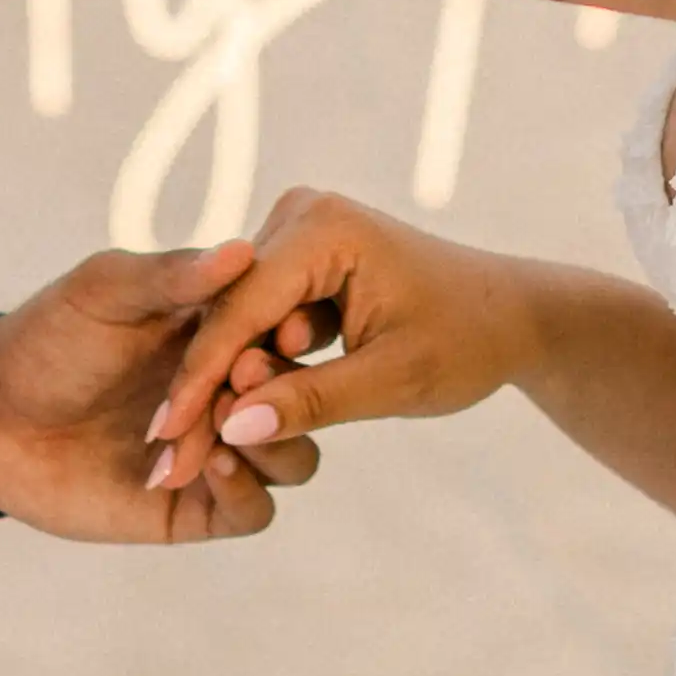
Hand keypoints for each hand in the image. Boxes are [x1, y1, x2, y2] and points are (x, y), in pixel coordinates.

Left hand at [0, 240, 322, 543]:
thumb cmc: (45, 338)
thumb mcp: (105, 290)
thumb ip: (173, 276)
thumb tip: (243, 250)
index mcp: (220, 336)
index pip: (289, 336)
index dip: (293, 337)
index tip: (280, 333)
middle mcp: (227, 393)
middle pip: (301, 402)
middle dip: (284, 394)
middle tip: (244, 383)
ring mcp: (213, 452)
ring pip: (291, 459)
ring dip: (272, 445)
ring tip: (226, 430)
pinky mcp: (191, 506)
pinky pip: (252, 512)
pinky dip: (247, 492)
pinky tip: (213, 466)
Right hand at [145, 187, 537, 477]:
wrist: (510, 315)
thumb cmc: (466, 341)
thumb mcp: (392, 381)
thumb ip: (311, 401)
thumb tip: (232, 427)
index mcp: (325, 229)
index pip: (242, 309)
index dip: (200, 379)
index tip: (165, 440)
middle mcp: (301, 215)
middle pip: (231, 313)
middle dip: (204, 388)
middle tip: (168, 460)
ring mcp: (298, 233)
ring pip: (239, 319)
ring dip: (225, 382)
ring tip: (189, 452)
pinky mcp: (299, 259)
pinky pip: (259, 318)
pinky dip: (253, 368)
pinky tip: (232, 420)